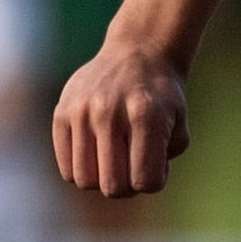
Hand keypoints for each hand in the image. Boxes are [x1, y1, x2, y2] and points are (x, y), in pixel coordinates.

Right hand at [52, 37, 190, 196]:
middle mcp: (109, 112)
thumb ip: (163, 161)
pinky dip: (82, 171)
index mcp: (145, 116)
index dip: (153, 182)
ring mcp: (81, 111)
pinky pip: (66, 167)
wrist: (139, 54)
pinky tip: (96, 155)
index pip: (144, 181)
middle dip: (127, 187)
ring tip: (114, 161)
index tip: (156, 165)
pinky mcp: (62, 112)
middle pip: (112, 186)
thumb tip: (136, 183)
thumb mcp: (179, 128)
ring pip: (84, 180)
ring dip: (102, 180)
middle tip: (134, 167)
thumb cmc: (162, 99)